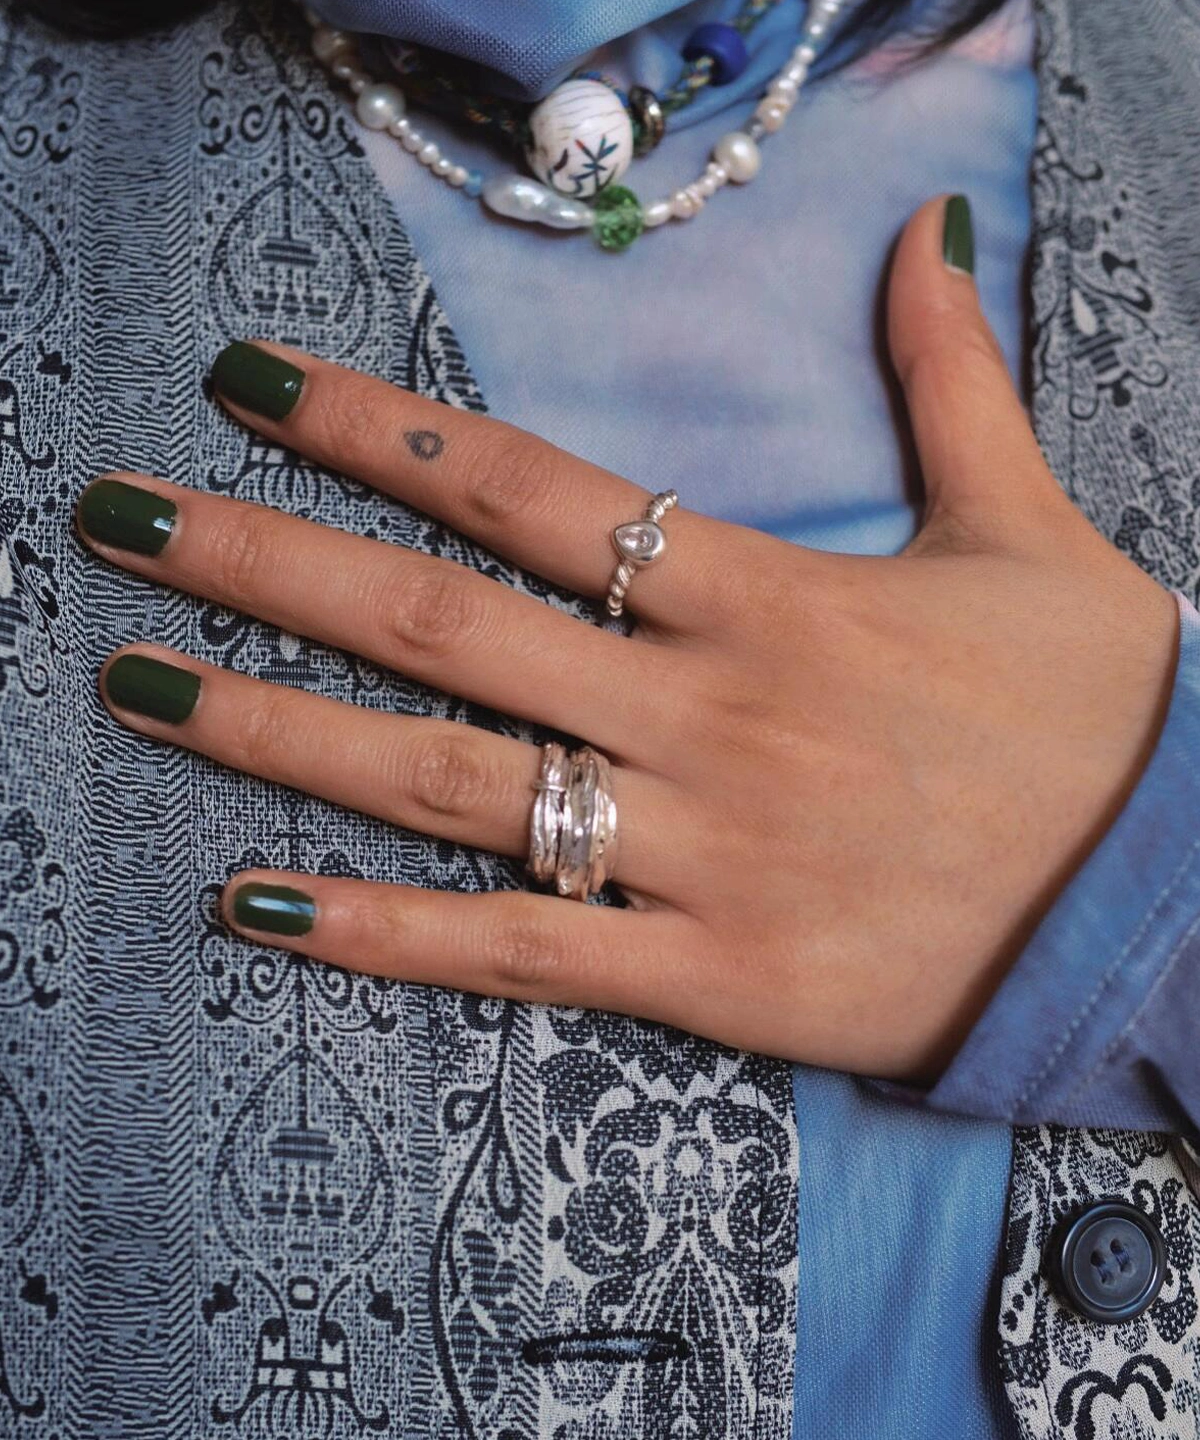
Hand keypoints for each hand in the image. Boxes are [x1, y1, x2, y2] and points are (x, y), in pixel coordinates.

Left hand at [75, 196, 1177, 1083]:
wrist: (1169, 901)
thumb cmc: (1098, 721)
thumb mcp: (1032, 537)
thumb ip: (954, 389)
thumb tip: (933, 237)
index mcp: (772, 597)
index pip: (534, 490)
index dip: (381, 429)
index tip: (253, 387)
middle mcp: (708, 715)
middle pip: (443, 622)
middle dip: (265, 563)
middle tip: (120, 521)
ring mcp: (702, 852)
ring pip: (450, 784)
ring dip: (278, 734)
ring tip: (138, 688)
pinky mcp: (714, 978)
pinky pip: (521, 951)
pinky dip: (387, 934)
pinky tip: (263, 905)